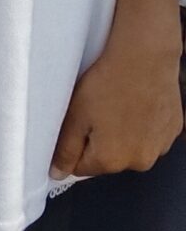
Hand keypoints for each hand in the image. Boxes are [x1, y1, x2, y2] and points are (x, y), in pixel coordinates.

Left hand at [53, 23, 184, 178]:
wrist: (144, 59)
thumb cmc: (107, 84)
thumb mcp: (75, 116)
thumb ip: (65, 149)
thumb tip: (58, 172)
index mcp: (111, 160)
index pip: (80, 168)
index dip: (71, 150)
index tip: (70, 130)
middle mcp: (140, 161)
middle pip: (107, 160)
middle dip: (96, 142)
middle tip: (92, 113)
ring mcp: (160, 146)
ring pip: (129, 148)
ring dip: (120, 136)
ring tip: (114, 108)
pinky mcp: (173, 131)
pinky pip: (149, 136)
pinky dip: (140, 126)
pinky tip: (133, 105)